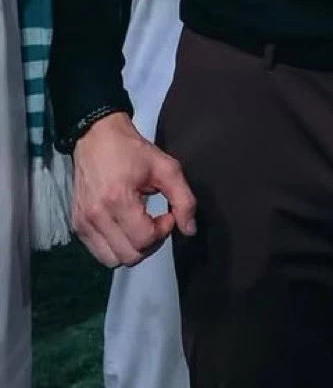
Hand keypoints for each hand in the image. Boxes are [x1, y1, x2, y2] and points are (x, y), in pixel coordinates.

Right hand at [72, 112, 196, 267]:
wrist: (97, 137)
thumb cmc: (132, 150)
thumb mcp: (166, 167)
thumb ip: (183, 199)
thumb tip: (189, 230)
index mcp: (118, 200)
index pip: (144, 239)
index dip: (163, 231)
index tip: (168, 214)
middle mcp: (96, 216)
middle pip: (129, 256)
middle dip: (150, 243)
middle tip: (156, 222)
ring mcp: (83, 223)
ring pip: (113, 260)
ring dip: (133, 248)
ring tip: (141, 226)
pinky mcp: (77, 226)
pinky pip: (99, 253)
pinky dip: (116, 246)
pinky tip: (126, 226)